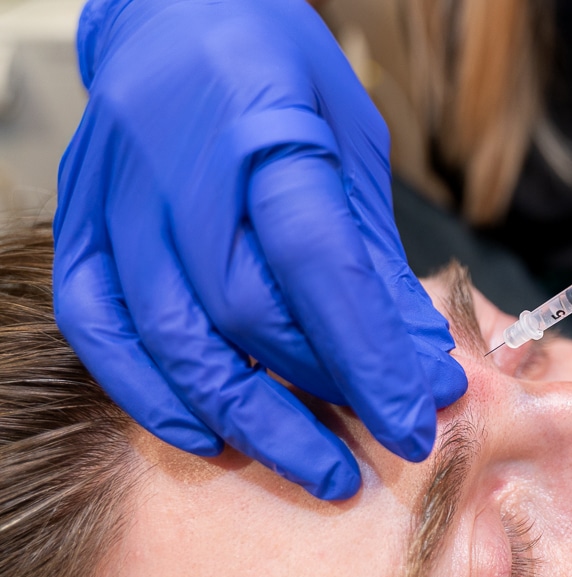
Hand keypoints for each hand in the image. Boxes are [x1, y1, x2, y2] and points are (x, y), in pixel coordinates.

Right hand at [55, 0, 466, 499]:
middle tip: (372, 455)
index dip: (369, 356)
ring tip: (308, 464)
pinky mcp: (79, 219)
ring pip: (170, 334)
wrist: (175, 13)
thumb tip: (420, 360)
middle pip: (244, 311)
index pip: (319, 264)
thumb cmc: (279, 74)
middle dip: (316, 398)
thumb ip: (375, 257)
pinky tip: (204, 432)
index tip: (416, 420)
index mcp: (265, 127)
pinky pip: (97, 323)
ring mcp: (116, 193)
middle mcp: (180, 163)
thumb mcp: (354, 148)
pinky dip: (147, 391)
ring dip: (244, 417)